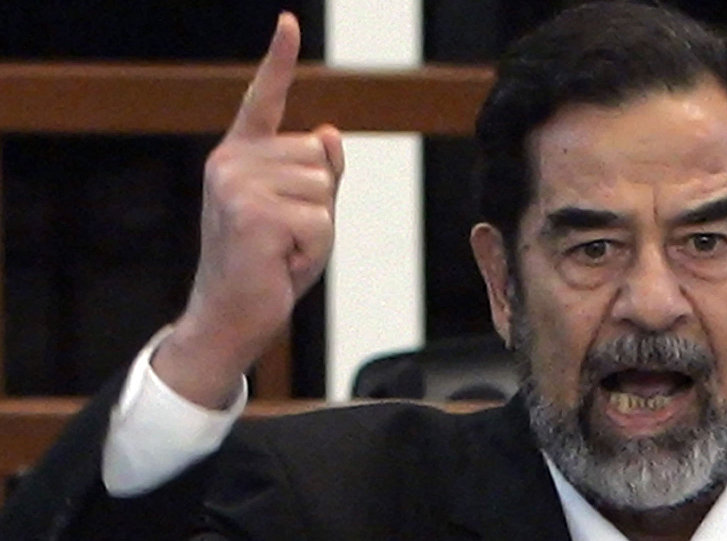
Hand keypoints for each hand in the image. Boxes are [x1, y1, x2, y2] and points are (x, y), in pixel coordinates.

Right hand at [152, 13, 343, 407]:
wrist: (231, 317)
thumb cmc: (268, 265)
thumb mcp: (302, 213)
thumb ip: (317, 173)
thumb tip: (327, 131)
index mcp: (240, 156)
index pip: (264, 100)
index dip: (279, 61)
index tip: (289, 23)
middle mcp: (231, 163)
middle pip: (320, 158)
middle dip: (319, 205)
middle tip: (284, 238)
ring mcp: (237, 186)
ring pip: (324, 191)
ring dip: (318, 231)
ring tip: (282, 251)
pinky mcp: (251, 215)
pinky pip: (320, 223)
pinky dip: (314, 252)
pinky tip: (280, 264)